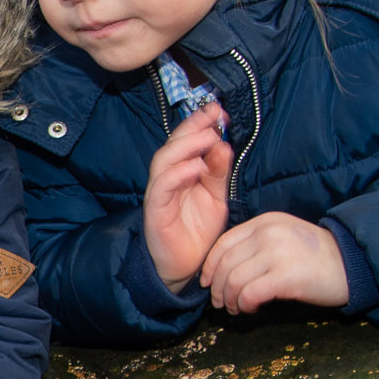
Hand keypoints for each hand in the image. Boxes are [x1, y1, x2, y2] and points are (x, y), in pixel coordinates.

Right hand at [144, 101, 230, 289]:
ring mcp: (160, 192)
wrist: (184, 266)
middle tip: (213, 114)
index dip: (202, 123)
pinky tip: (196, 167)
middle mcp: (168, 177)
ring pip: (164, 160)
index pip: (188, 139)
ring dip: (186, 146)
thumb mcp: (216, 197)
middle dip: (193, 125)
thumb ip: (218, 173)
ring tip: (208, 137)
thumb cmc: (197, 231)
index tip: (220, 111)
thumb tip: (224, 145)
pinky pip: (162, 187)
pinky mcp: (155, 210)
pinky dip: (178, 174)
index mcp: (183, 171)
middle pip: (174, 143)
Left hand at [200, 212, 351, 312]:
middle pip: (224, 265)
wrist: (352, 263)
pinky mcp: (285, 277)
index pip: (223, 244)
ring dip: (229, 300)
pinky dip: (244, 305)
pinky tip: (252, 309)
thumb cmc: (316, 256)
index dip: (209, 267)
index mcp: (265, 222)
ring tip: (236, 309)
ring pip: (233, 281)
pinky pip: (249, 294)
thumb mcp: (283, 237)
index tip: (207, 283)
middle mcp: (267, 234)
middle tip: (220, 303)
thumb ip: (256, 245)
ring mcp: (276, 254)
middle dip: (216, 288)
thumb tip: (223, 269)